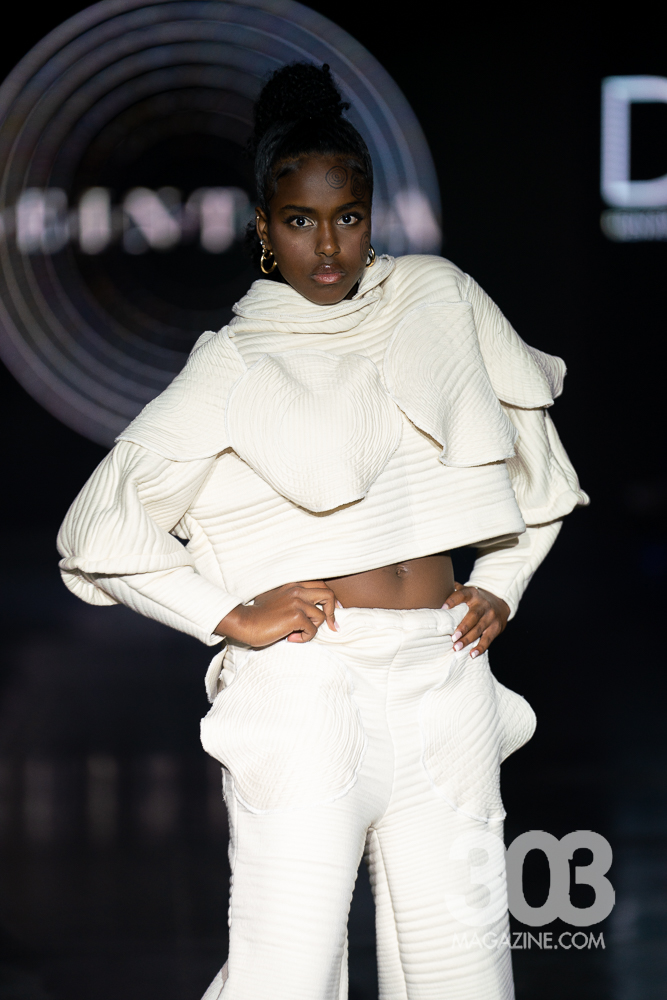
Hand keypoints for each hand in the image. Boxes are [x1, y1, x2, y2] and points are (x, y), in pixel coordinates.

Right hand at [214, 581, 336, 646]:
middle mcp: (297, 589)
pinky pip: (312, 630)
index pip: (321, 585)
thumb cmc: (259, 615)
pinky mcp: (296, 616)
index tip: (334, 610)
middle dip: (332, 612)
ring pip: (321, 617)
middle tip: (332, 626)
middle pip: (329, 595)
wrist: (245, 623)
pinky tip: (290, 638)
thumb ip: (292, 598)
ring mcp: (297, 602)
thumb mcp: (276, 598)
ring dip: (311, 629)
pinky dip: (304, 638)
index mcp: (293, 584)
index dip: (331, 599)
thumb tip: (312, 610)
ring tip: (295, 634)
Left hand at [442, 583, 509, 657]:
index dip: (452, 601)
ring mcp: (491, 616)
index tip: (443, 608)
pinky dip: (480, 648)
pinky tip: (472, 654)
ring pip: (479, 629)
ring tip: (457, 647)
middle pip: (472, 616)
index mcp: (472, 594)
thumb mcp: (467, 591)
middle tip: (452, 638)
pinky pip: (488, 639)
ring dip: (468, 639)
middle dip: (463, 628)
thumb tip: (435, 588)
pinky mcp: (496, 627)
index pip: (462, 595)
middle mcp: (483, 604)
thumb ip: (454, 589)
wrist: (500, 602)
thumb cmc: (475, 599)